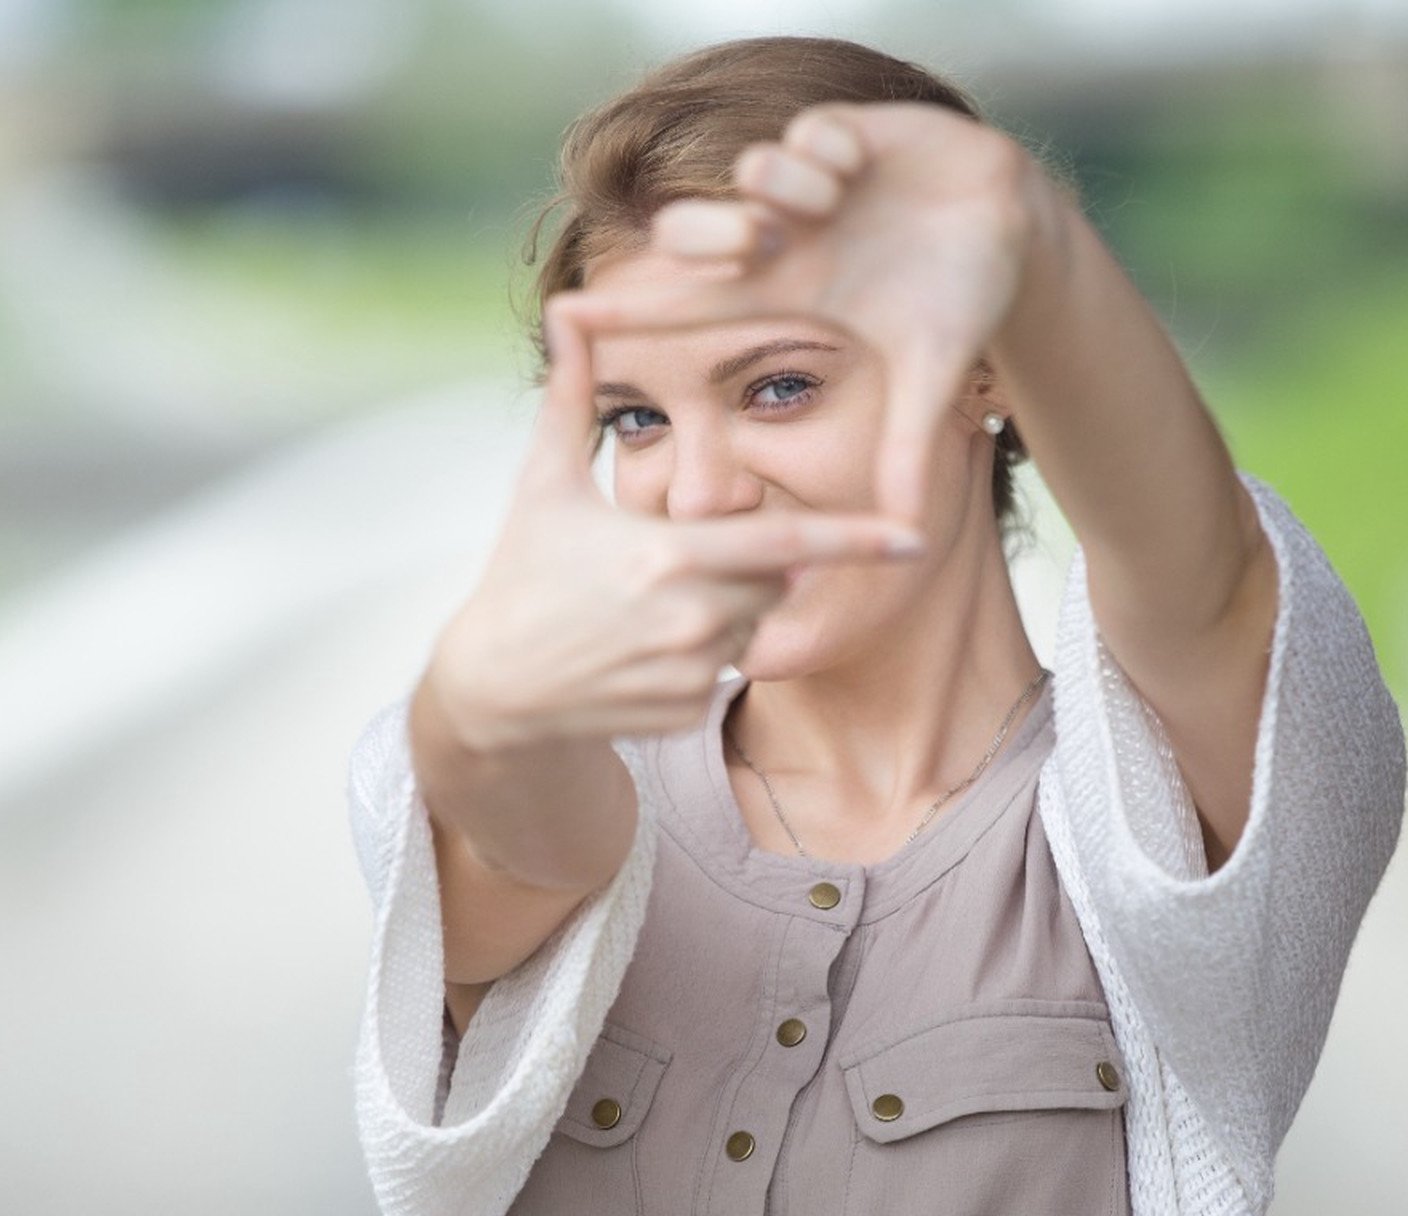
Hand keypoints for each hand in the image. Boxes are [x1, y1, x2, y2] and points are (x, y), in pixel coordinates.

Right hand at [426, 303, 919, 749]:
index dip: (856, 539)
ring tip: (645, 606)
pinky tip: (638, 650)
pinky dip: (697, 655)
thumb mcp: (542, 484)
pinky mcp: (685, 713)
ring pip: (750, 626)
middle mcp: (689, 620)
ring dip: (721, 608)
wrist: (493, 690)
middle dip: (745, 562)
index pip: (786, 541)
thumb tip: (566, 311)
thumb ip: (568, 395)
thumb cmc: (522, 573)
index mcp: (668, 556)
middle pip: (771, 578)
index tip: (914, 537)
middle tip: (673, 559)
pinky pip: (723, 672)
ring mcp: (689, 674)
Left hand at [557, 102, 1062, 528]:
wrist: (1015, 229)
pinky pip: (808, 130)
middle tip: (762, 244)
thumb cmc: (960, 299)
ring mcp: (810, 185)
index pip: (689, 305)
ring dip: (787, 188)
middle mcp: (783, 237)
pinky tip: (862, 167)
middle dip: (714, 233)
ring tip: (834, 202)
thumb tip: (909, 533)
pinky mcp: (847, 133)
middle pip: (695, 230)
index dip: (629, 310)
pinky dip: (828, 149)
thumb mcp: (929, 379)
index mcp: (786, 292)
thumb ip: (908, 448)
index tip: (565, 316)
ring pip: (753, 171)